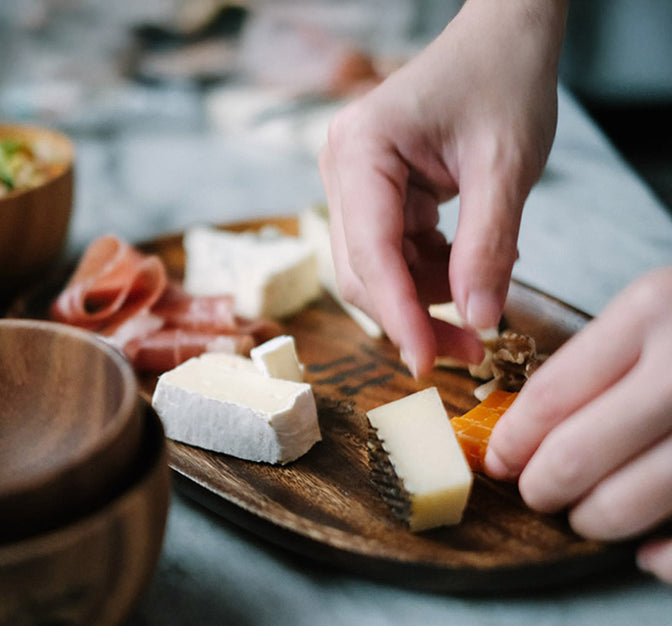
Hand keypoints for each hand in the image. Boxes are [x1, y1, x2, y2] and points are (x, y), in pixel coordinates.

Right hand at [319, 0, 567, 375]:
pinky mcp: (376, 199)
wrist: (504, 39)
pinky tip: (472, 271)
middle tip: (470, 351)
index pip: (371, 252)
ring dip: (429, 300)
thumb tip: (475, 321)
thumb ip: (487, 246)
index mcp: (361, 150)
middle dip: (415, 317)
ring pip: (380, 273)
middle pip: (365, 272)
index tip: (428, 363)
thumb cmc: (503, 80)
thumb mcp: (506, 166)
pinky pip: (397, 258)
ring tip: (485, 301)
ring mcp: (356, 186)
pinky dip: (434, 276)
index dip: (398, 314)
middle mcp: (344, 171)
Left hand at [485, 267, 671, 581]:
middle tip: (540, 491)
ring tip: (588, 513)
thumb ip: (594, 362)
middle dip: (542, 487)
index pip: (549, 398)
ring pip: (627, 503)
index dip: (512, 442)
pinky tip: (646, 553)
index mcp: (651, 313)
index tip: (500, 460)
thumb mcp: (655, 310)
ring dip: (593, 520)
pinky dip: (663, 557)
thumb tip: (520, 440)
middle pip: (575, 457)